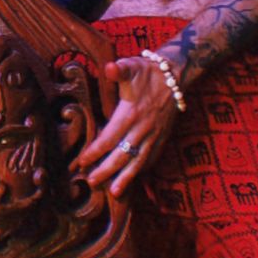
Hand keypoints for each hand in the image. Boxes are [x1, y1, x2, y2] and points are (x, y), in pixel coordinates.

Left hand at [76, 55, 180, 195]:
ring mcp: (154, 135)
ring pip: (139, 161)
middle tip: (91, 182)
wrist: (176, 76)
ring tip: (114, 192)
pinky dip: (142, 170)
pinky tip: (134, 180)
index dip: (95, 151)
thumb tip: (109, 68)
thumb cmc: (148, 71)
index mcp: (131, 113)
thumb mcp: (132, 66)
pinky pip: (151, 158)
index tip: (81, 162)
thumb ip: (119, 70)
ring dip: (126, 177)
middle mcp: (143, 128)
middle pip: (123, 155)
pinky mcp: (162, 138)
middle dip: (106, 170)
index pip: (110, 137)